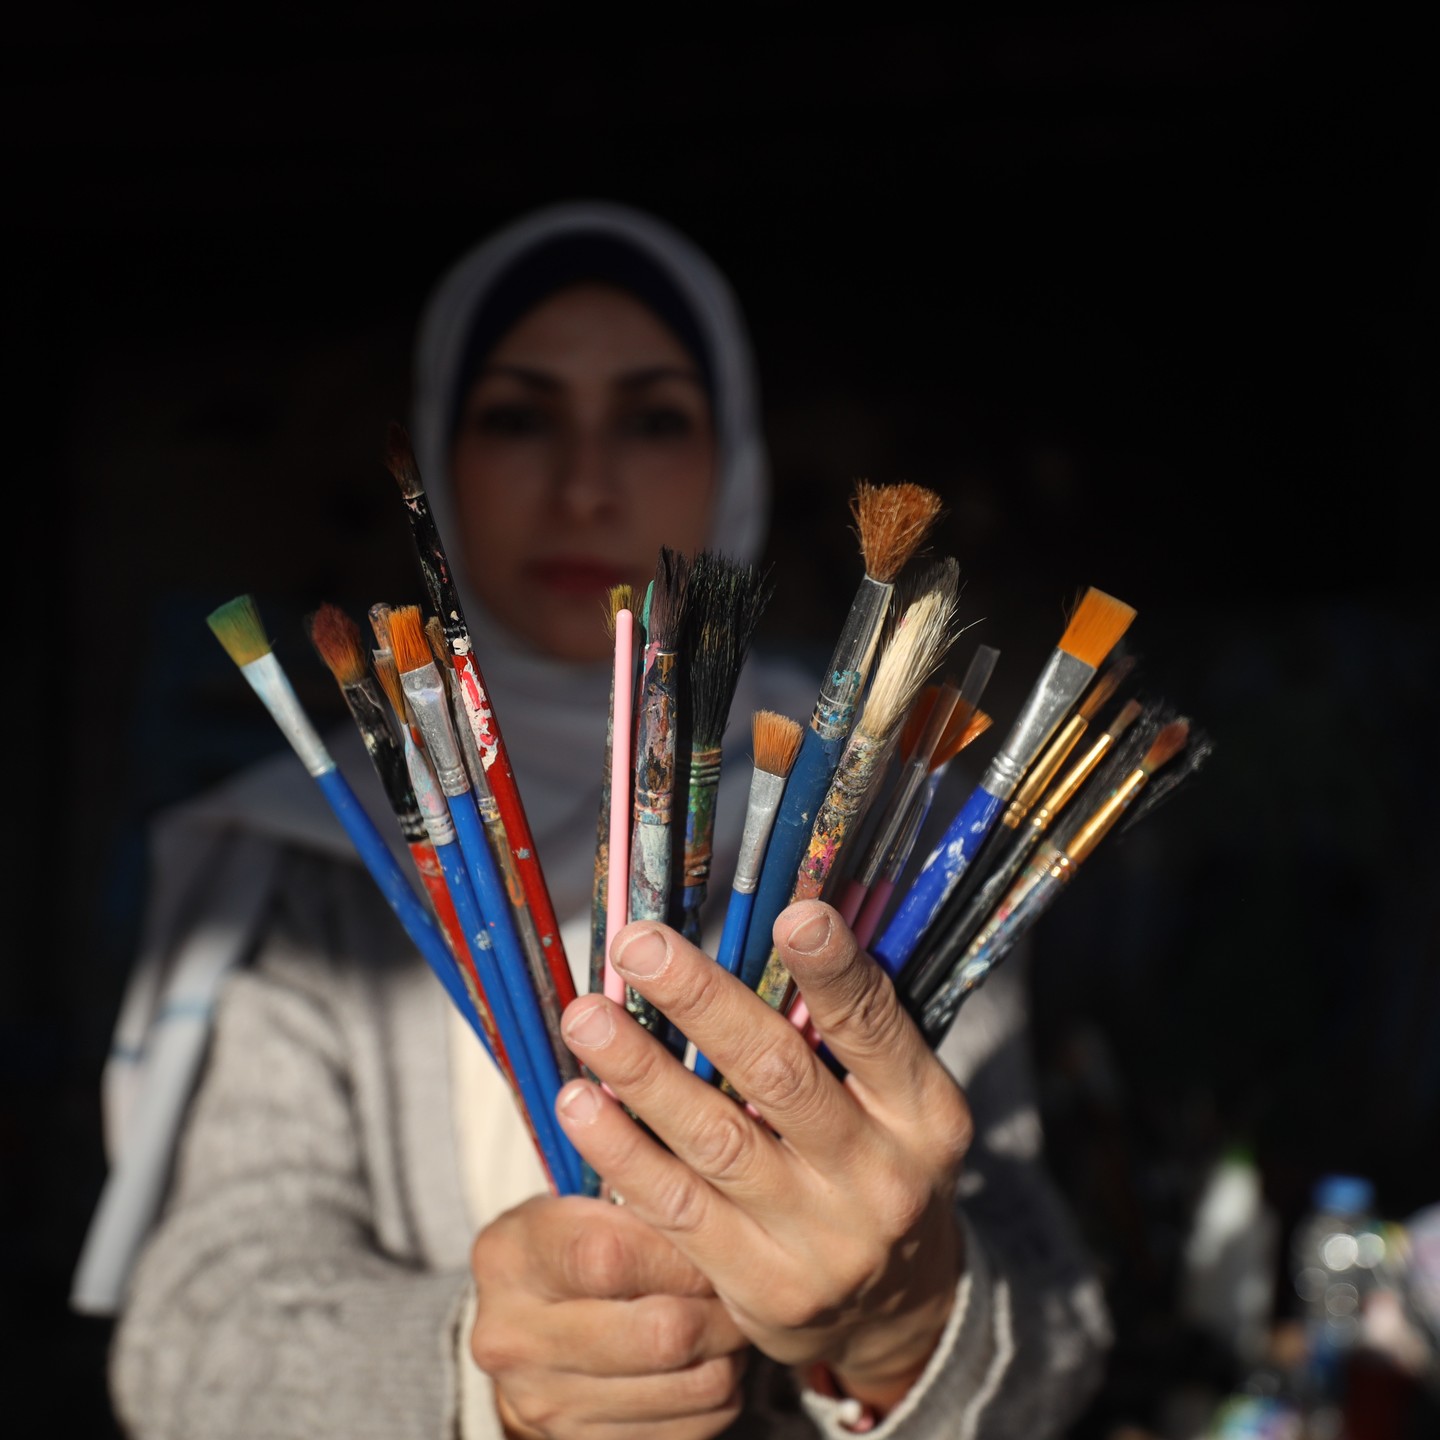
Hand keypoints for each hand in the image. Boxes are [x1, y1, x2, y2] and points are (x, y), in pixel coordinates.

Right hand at [469, 1194, 750, 1438]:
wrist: (521, 1330)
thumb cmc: (564, 1242)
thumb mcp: (574, 1199)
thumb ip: (632, 1186)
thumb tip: (715, 1182)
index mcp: (509, 1258)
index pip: (612, 1256)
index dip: (682, 1247)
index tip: (716, 1230)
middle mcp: (515, 1339)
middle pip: (660, 1334)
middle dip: (721, 1304)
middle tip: (742, 1276)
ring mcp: (548, 1404)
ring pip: (692, 1385)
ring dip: (731, 1349)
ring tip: (728, 1312)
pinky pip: (694, 1428)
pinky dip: (719, 1392)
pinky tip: (707, 1355)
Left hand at [554, 899, 971, 1415]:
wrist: (897, 1311)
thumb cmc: (877, 1164)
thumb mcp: (897, 1101)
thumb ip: (847, 1031)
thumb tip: (771, 925)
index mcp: (925, 1113)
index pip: (875, 1027)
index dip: (835, 971)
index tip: (793, 914)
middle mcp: (882, 1177)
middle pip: (779, 1073)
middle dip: (702, 1002)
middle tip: (640, 947)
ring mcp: (822, 1240)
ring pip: (716, 1139)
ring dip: (642, 1072)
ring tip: (587, 1017)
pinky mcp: (761, 1289)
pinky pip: (677, 1209)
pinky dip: (623, 1152)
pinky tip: (579, 1103)